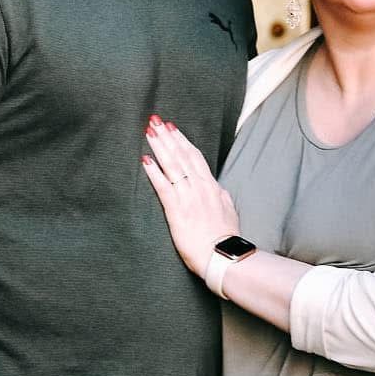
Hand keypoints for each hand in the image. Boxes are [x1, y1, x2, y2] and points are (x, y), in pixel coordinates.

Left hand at [142, 117, 240, 278]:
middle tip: (156, 120)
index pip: (195, 157)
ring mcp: (188, 197)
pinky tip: (145, 160)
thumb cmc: (225, 237)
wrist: (222, 255)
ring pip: (172, 165)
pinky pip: (163, 187)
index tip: (173, 128)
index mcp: (212, 186)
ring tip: (149, 132)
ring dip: (160, 147)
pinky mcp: (177, 210)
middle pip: (182, 155)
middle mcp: (200, 187)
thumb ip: (221, 196)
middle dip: (168, 136)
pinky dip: (154, 172)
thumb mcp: (229, 210)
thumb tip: (217, 188)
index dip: (182, 141)